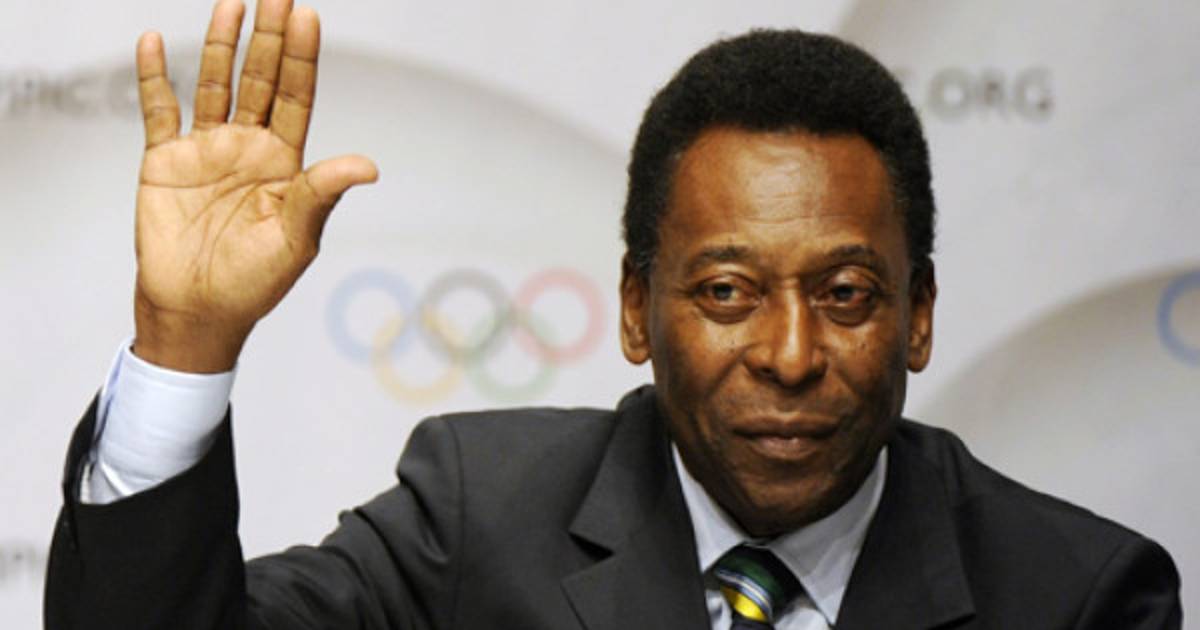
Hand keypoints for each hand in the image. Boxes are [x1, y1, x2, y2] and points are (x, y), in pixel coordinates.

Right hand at [131, 0, 377, 372]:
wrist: (197, 311)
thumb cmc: (253, 283)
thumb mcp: (295, 239)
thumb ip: (322, 194)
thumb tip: (369, 165)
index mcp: (284, 164)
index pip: (295, 98)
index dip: (301, 59)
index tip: (306, 16)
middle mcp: (248, 148)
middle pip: (260, 80)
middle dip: (269, 38)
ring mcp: (206, 150)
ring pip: (214, 85)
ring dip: (221, 46)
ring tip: (230, 4)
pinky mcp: (165, 161)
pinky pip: (159, 110)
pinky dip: (154, 77)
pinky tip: (154, 41)